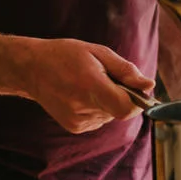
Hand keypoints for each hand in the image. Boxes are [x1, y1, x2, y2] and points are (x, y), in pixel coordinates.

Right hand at [21, 39, 153, 134]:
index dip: (138, 101)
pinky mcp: (74, 128)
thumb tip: (149, 85)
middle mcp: (83, 108)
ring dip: (108, 102)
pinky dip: (98, 108)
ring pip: (110, 115)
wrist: (31, 69)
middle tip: (105, 78)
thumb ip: (126, 70)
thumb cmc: (65, 55)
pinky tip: (82, 95)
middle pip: (120, 111)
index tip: (137, 89)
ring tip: (89, 84)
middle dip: (121, 95)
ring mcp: (77, 121)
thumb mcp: (98, 52)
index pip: (126, 108)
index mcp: (90, 86)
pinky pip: (99, 120)